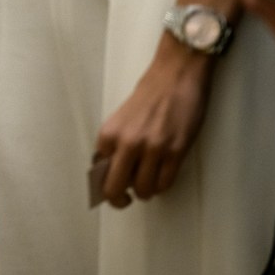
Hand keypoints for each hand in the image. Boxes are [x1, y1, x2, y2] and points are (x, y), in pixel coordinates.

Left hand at [94, 39, 213, 207]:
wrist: (177, 74)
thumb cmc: (151, 93)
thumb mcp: (121, 119)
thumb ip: (115, 144)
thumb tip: (112, 172)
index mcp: (109, 133)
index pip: (98, 173)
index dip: (104, 183)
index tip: (111, 187)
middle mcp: (127, 143)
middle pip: (114, 189)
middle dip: (119, 200)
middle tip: (126, 198)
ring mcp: (152, 149)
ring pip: (143, 191)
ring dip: (145, 191)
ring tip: (148, 181)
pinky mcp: (175, 152)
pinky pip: (165, 184)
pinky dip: (161, 186)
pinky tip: (161, 176)